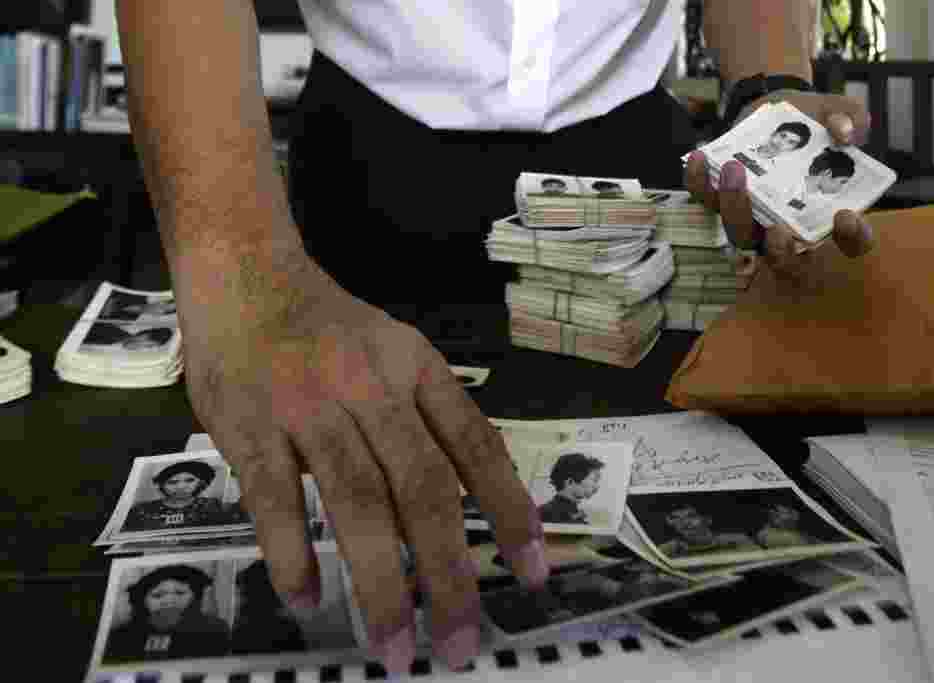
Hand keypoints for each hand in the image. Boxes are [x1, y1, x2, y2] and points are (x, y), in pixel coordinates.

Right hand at [174, 241, 547, 672]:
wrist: (245, 273)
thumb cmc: (329, 326)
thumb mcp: (398, 350)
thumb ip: (430, 415)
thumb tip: (477, 498)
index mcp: (418, 369)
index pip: (477, 445)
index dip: (510, 510)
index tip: (534, 572)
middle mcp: (372, 387)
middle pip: (424, 489)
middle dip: (449, 573)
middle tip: (461, 642)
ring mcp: (309, 406)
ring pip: (357, 503)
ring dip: (381, 584)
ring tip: (396, 646)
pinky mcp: (249, 425)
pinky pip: (274, 499)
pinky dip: (292, 555)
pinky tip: (308, 601)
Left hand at [686, 90, 875, 280]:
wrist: (784, 109)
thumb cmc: (818, 121)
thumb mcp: (840, 112)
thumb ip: (851, 118)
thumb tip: (845, 133)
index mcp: (832, 215)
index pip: (852, 244)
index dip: (852, 239)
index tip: (846, 216)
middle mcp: (793, 227)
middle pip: (786, 259)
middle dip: (779, 252)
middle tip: (778, 228)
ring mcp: (755, 218)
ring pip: (740, 234)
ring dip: (734, 209)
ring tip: (734, 170)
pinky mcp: (725, 200)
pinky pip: (706, 202)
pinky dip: (699, 183)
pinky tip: (701, 157)